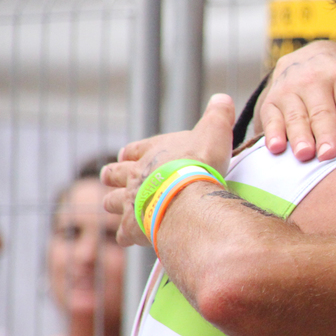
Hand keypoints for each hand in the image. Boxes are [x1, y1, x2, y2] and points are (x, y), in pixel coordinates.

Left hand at [102, 94, 236, 246]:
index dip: (131, 154)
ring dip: (116, 205)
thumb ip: (218, 114)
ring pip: (111, 202)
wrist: (186, 194)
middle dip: (114, 178)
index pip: (132, 150)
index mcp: (150, 152)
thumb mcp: (214, 129)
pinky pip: (124, 234)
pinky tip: (136, 239)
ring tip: (125, 210)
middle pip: (113, 174)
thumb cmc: (199, 161)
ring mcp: (132, 201)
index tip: (130, 157)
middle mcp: (135, 175)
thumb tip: (223, 97)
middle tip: (117, 182)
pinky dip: (128, 236)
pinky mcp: (134, 226)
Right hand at [258, 41, 335, 160]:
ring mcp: (292, 87)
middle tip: (329, 156)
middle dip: (327, 134)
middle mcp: (317, 77)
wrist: (311, 58)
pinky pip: (272, 116)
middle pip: (323, 111)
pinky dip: (273, 132)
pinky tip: (276, 148)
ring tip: (305, 155)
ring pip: (297, 115)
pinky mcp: (272, 98)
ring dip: (300, 135)